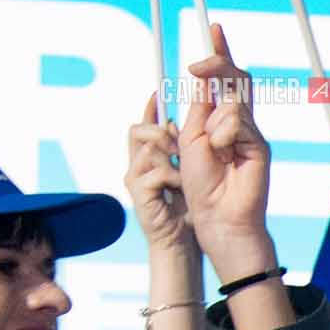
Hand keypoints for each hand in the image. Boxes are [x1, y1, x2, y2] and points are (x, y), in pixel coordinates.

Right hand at [126, 99, 192, 254]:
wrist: (187, 237)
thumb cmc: (192, 204)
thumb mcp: (193, 168)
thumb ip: (189, 145)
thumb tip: (194, 118)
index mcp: (152, 156)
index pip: (146, 125)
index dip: (149, 108)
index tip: (157, 92)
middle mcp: (138, 164)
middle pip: (138, 130)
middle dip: (162, 131)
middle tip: (180, 144)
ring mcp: (136, 178)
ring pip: (147, 147)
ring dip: (170, 155)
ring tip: (183, 171)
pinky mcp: (139, 193)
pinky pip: (155, 171)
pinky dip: (172, 176)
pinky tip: (180, 187)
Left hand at [177, 25, 275, 276]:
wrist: (217, 216)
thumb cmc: (200, 183)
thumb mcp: (191, 138)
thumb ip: (200, 109)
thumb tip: (201, 77)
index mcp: (218, 118)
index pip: (223, 78)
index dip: (219, 52)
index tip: (214, 27)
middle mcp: (239, 121)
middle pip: (235, 77)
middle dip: (217, 62)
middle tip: (197, 66)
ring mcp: (252, 132)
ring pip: (234, 101)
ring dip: (214, 123)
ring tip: (212, 150)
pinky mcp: (261, 145)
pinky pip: (239, 123)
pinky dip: (224, 136)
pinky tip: (224, 155)